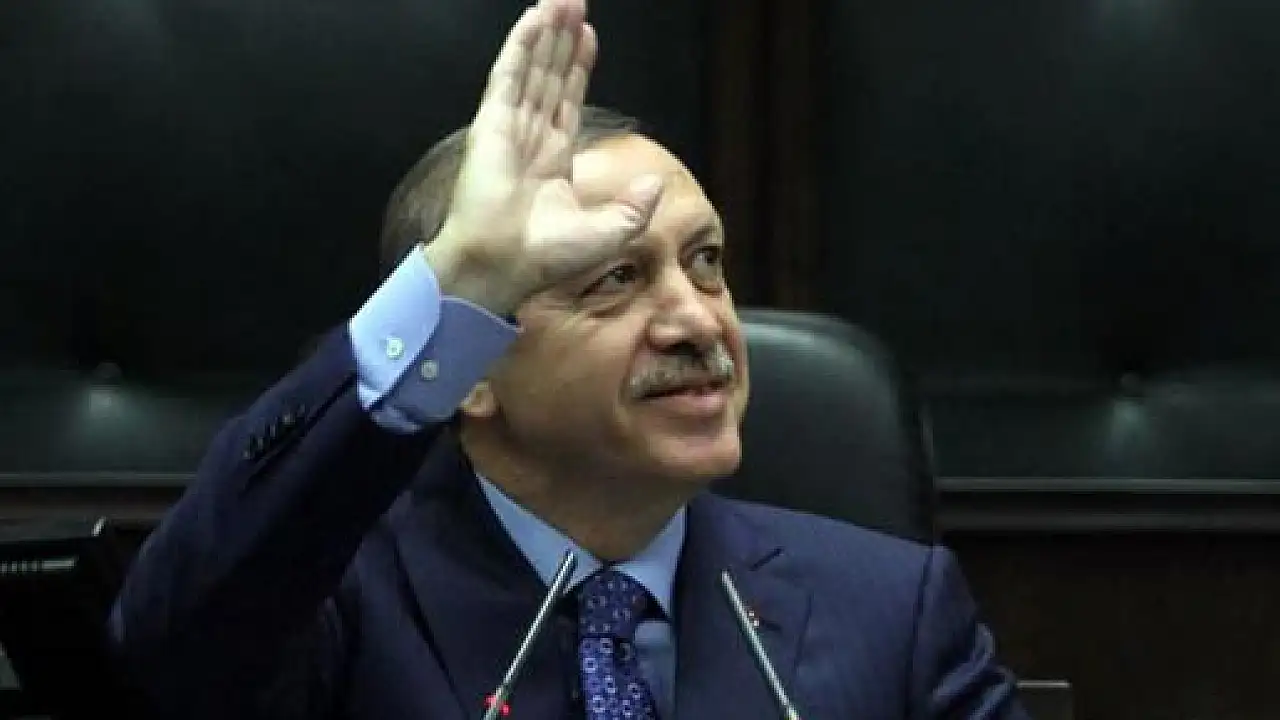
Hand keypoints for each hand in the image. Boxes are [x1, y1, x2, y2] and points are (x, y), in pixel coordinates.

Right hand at [424, 0, 664, 314]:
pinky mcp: (492, 124)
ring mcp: (509, 128)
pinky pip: (509, 77)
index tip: (588, 36)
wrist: (502, 265)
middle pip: (551, 76)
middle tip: (574, 1)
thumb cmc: (545, 257)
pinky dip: (521, 47)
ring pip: (533, 69)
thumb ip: (634, 208)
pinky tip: (534, 20)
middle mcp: (531, 139)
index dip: (578, 68)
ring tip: (561, 0)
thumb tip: (656, 182)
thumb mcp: (608, 234)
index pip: (568, 101)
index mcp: (553, 161)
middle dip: (564, 39)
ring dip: (546, 33)